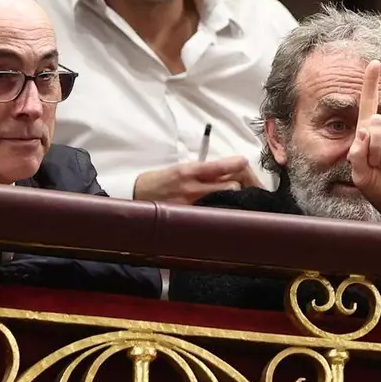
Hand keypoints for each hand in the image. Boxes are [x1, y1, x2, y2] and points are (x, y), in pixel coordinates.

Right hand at [134, 157, 264, 204]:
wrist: (134, 196)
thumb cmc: (158, 182)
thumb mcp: (179, 169)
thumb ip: (201, 171)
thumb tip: (225, 170)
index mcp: (189, 171)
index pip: (220, 166)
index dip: (236, 164)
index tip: (244, 163)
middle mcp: (192, 187)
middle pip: (230, 185)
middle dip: (241, 184)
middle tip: (245, 185)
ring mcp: (192, 205)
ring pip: (225, 200)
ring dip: (234, 199)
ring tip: (238, 199)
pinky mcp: (190, 218)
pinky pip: (213, 215)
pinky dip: (222, 212)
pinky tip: (226, 212)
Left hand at [348, 60, 380, 222]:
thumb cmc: (375, 184)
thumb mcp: (359, 172)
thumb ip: (357, 153)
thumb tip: (365, 131)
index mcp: (368, 132)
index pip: (369, 104)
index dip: (371, 83)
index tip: (374, 63)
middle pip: (375, 124)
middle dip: (372, 148)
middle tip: (376, 165)